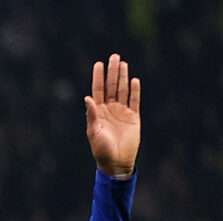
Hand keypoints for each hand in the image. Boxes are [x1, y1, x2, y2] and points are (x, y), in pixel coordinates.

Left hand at [85, 52, 139, 177]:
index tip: (98, 64)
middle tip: (114, 56)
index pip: (98, 90)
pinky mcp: (134, 117)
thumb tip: (87, 98)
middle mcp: (110, 109)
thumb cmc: (101, 150)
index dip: (98, 77)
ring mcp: (122, 112)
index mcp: (98, 112)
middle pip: (112, 86)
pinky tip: (134, 80)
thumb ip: (91, 115)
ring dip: (123, 77)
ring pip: (123, 90)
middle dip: (112, 72)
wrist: (116, 162)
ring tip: (123, 63)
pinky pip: (134, 101)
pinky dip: (135, 91)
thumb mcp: (94, 132)